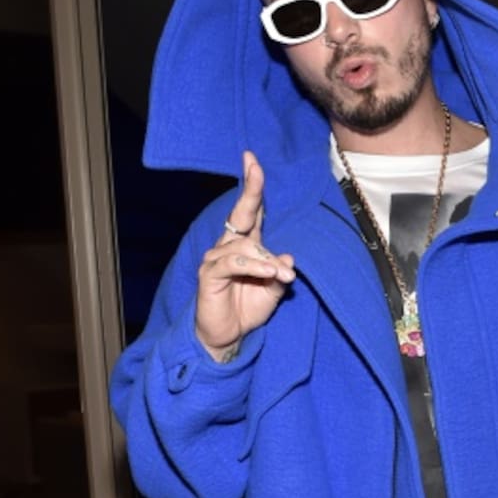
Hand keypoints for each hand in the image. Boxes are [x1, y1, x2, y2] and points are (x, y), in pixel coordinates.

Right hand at [195, 151, 296, 361]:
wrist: (229, 336)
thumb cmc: (248, 309)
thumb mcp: (274, 290)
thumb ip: (280, 272)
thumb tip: (289, 256)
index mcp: (245, 245)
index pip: (250, 211)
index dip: (252, 187)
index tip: (252, 161)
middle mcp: (228, 246)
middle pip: (241, 213)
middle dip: (249, 189)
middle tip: (255, 166)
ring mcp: (216, 259)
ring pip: (245, 245)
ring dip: (268, 259)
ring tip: (283, 275)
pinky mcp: (209, 274)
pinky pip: (234, 263)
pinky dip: (255, 266)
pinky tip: (269, 273)